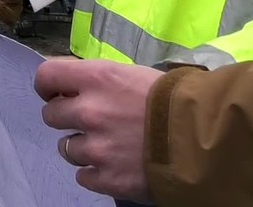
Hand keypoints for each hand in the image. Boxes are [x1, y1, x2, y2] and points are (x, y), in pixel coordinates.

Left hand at [35, 59, 162, 202]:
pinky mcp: (106, 178)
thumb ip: (101, 80)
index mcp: (96, 79)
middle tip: (89, 121)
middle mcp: (88, 111)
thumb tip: (78, 85)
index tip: (55, 92)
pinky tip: (115, 164)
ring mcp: (95, 148)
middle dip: (66, 118)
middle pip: (51, 115)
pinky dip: (96, 172)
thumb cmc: (175, 100)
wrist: (206, 138)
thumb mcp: (135, 75)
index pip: (46, 77)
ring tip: (108, 145)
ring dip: (82, 146)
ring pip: (66, 148)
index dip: (48, 86)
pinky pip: (83, 176)